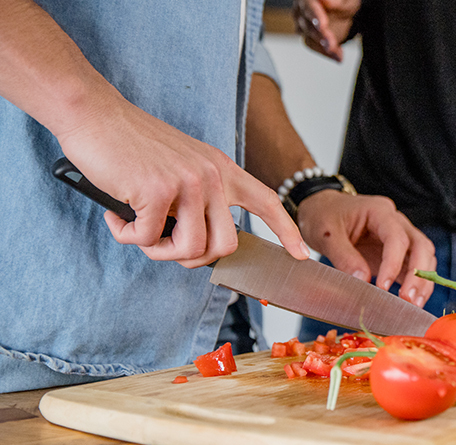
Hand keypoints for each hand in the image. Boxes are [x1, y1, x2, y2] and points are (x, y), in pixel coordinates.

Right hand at [57, 96, 308, 267]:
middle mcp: (212, 175)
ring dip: (158, 251)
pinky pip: (147, 240)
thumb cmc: (131, 145)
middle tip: (165, 246)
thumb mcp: (182, 166)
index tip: (301, 253)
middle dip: (194, 259)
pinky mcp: (157, 190)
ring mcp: (188, 182)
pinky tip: (116, 213)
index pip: (266, 201)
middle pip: (225, 245)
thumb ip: (199, 197)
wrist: (94, 114)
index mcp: (222, 169)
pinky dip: (126, 235)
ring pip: (190, 250)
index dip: (286, 230)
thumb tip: (199, 243)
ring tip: (137, 230)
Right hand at [292, 0, 359, 61]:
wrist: (343, 10)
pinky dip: (326, 53)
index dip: (315, 16)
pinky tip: (338, 56)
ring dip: (324, 47)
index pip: (308, 6)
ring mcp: (303, 23)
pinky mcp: (307, 36)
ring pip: (309, 38)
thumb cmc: (342, 1)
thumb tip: (328, 1)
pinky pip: (314, 46)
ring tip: (337, 53)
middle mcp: (302, 8)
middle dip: (321, 36)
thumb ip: (337, 0)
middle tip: (331, 44)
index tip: (323, 26)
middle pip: (307, 24)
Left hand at [296, 190, 435, 306]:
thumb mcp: (327, 234)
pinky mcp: (399, 252)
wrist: (323, 210)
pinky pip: (416, 267)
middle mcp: (396, 222)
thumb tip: (363, 280)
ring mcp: (401, 236)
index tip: (383, 286)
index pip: (397, 238)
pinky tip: (412, 303)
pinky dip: (418, 284)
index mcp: (379, 211)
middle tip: (408, 299)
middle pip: (421, 246)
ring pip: (425, 256)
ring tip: (414, 305)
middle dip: (418, 274)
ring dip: (423, 281)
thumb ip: (344, 256)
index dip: (393, 263)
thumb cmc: (324, 217)